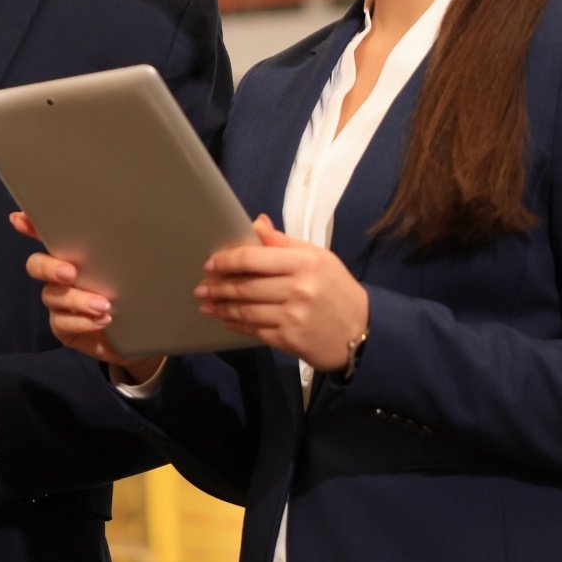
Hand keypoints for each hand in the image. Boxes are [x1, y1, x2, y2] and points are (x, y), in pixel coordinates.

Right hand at [12, 212, 164, 384]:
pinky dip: (81, 321)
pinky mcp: (63, 327)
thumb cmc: (136, 293)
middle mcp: (61, 276)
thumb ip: (123, 250)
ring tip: (104, 305)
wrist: (145, 332)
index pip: (49, 236)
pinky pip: (61, 322)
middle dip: (49, 267)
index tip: (19, 219)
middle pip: (37, 265)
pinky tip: (102, 320)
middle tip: (70, 273)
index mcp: (76, 255)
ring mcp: (59, 303)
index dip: (31, 226)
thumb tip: (132, 221)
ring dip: (76, 299)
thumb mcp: (132, 268)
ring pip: (52, 295)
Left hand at [197, 215, 369, 370]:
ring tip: (207, 303)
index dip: (227, 261)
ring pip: (245, 309)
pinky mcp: (289, 339)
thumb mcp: (318, 258)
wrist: (361, 331)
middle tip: (200, 288)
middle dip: (218, 287)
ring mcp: (293, 316)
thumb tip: (256, 223)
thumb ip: (284, 242)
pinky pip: (254, 329)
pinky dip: (235, 324)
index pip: (254, 258)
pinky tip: (224, 319)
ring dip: (221, 307)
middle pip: (245, 285)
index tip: (210, 264)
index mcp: (304, 263)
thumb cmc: (336, 289)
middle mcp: (298, 289)